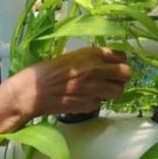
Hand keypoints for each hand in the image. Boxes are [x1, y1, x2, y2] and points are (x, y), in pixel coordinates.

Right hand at [13, 46, 131, 117]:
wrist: (31, 93)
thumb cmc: (44, 72)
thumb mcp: (67, 56)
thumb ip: (86, 58)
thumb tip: (99, 60)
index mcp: (91, 54)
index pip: (121, 55)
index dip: (119, 61)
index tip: (114, 65)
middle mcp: (96, 70)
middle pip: (126, 73)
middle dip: (121, 77)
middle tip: (112, 79)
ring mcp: (93, 88)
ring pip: (118, 91)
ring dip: (112, 91)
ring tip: (100, 91)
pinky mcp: (88, 104)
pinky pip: (101, 103)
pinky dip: (96, 102)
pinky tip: (85, 99)